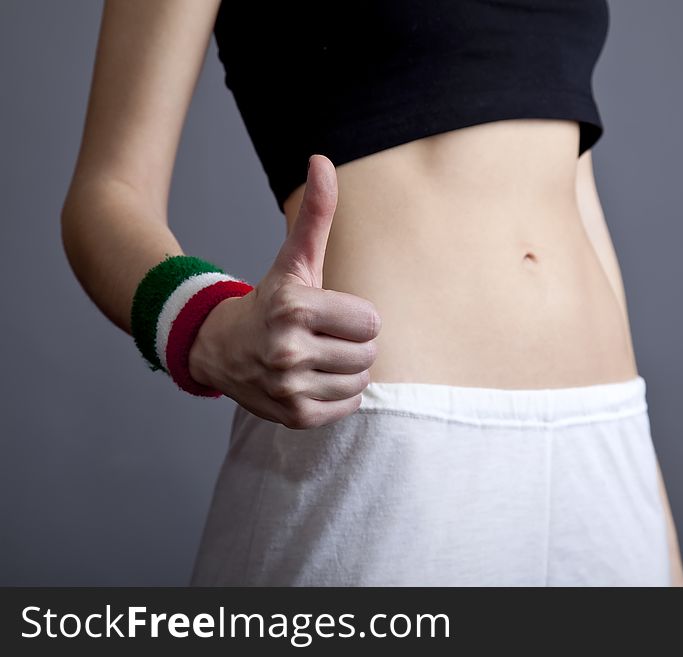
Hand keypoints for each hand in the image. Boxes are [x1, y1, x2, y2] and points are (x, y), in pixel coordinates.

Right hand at [189, 154, 381, 428]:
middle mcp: (288, 349)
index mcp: (293, 306)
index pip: (371, 321)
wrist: (219, 349)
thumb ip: (314, 214)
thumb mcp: (294, 260)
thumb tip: (322, 159)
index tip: (328, 313)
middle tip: (321, 336)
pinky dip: (337, 395)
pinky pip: (349, 406)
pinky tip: (310, 380)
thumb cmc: (270, 302)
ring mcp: (289, 386)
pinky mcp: (294, 416)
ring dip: (346, 369)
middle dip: (352, 342)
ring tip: (315, 357)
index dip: (355, 315)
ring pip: (361, 380)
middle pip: (369, 352)